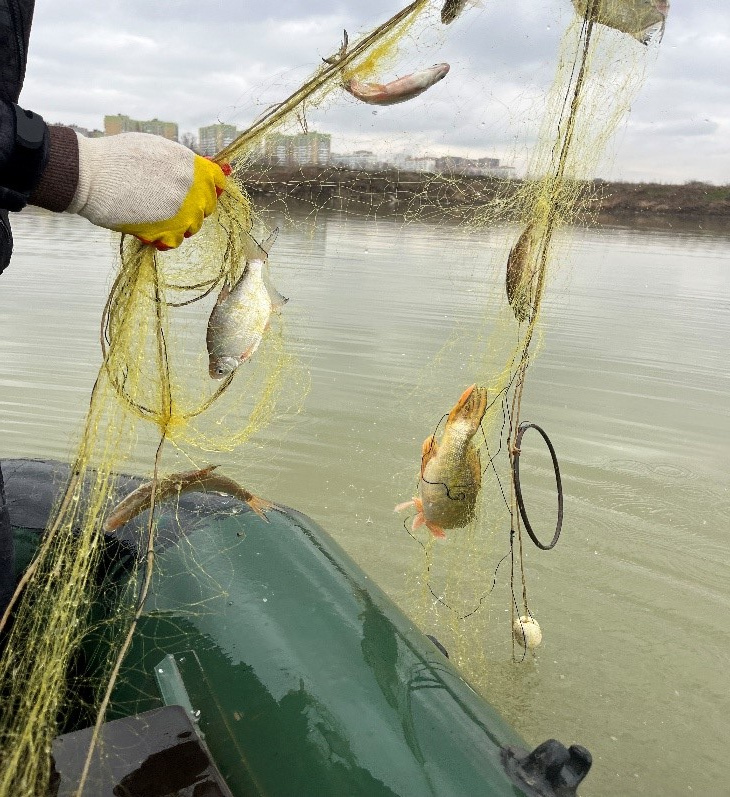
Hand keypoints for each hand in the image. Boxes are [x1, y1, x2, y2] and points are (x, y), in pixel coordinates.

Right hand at [68, 133, 229, 249]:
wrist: (91, 174)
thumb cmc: (117, 157)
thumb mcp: (155, 147)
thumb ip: (181, 160)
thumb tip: (200, 166)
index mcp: (191, 165)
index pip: (218, 180)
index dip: (210, 187)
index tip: (200, 192)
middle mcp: (192, 189)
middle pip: (206, 206)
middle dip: (192, 206)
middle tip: (167, 202)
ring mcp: (182, 212)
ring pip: (192, 226)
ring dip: (177, 223)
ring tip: (153, 213)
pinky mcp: (167, 231)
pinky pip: (175, 241)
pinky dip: (164, 238)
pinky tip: (149, 228)